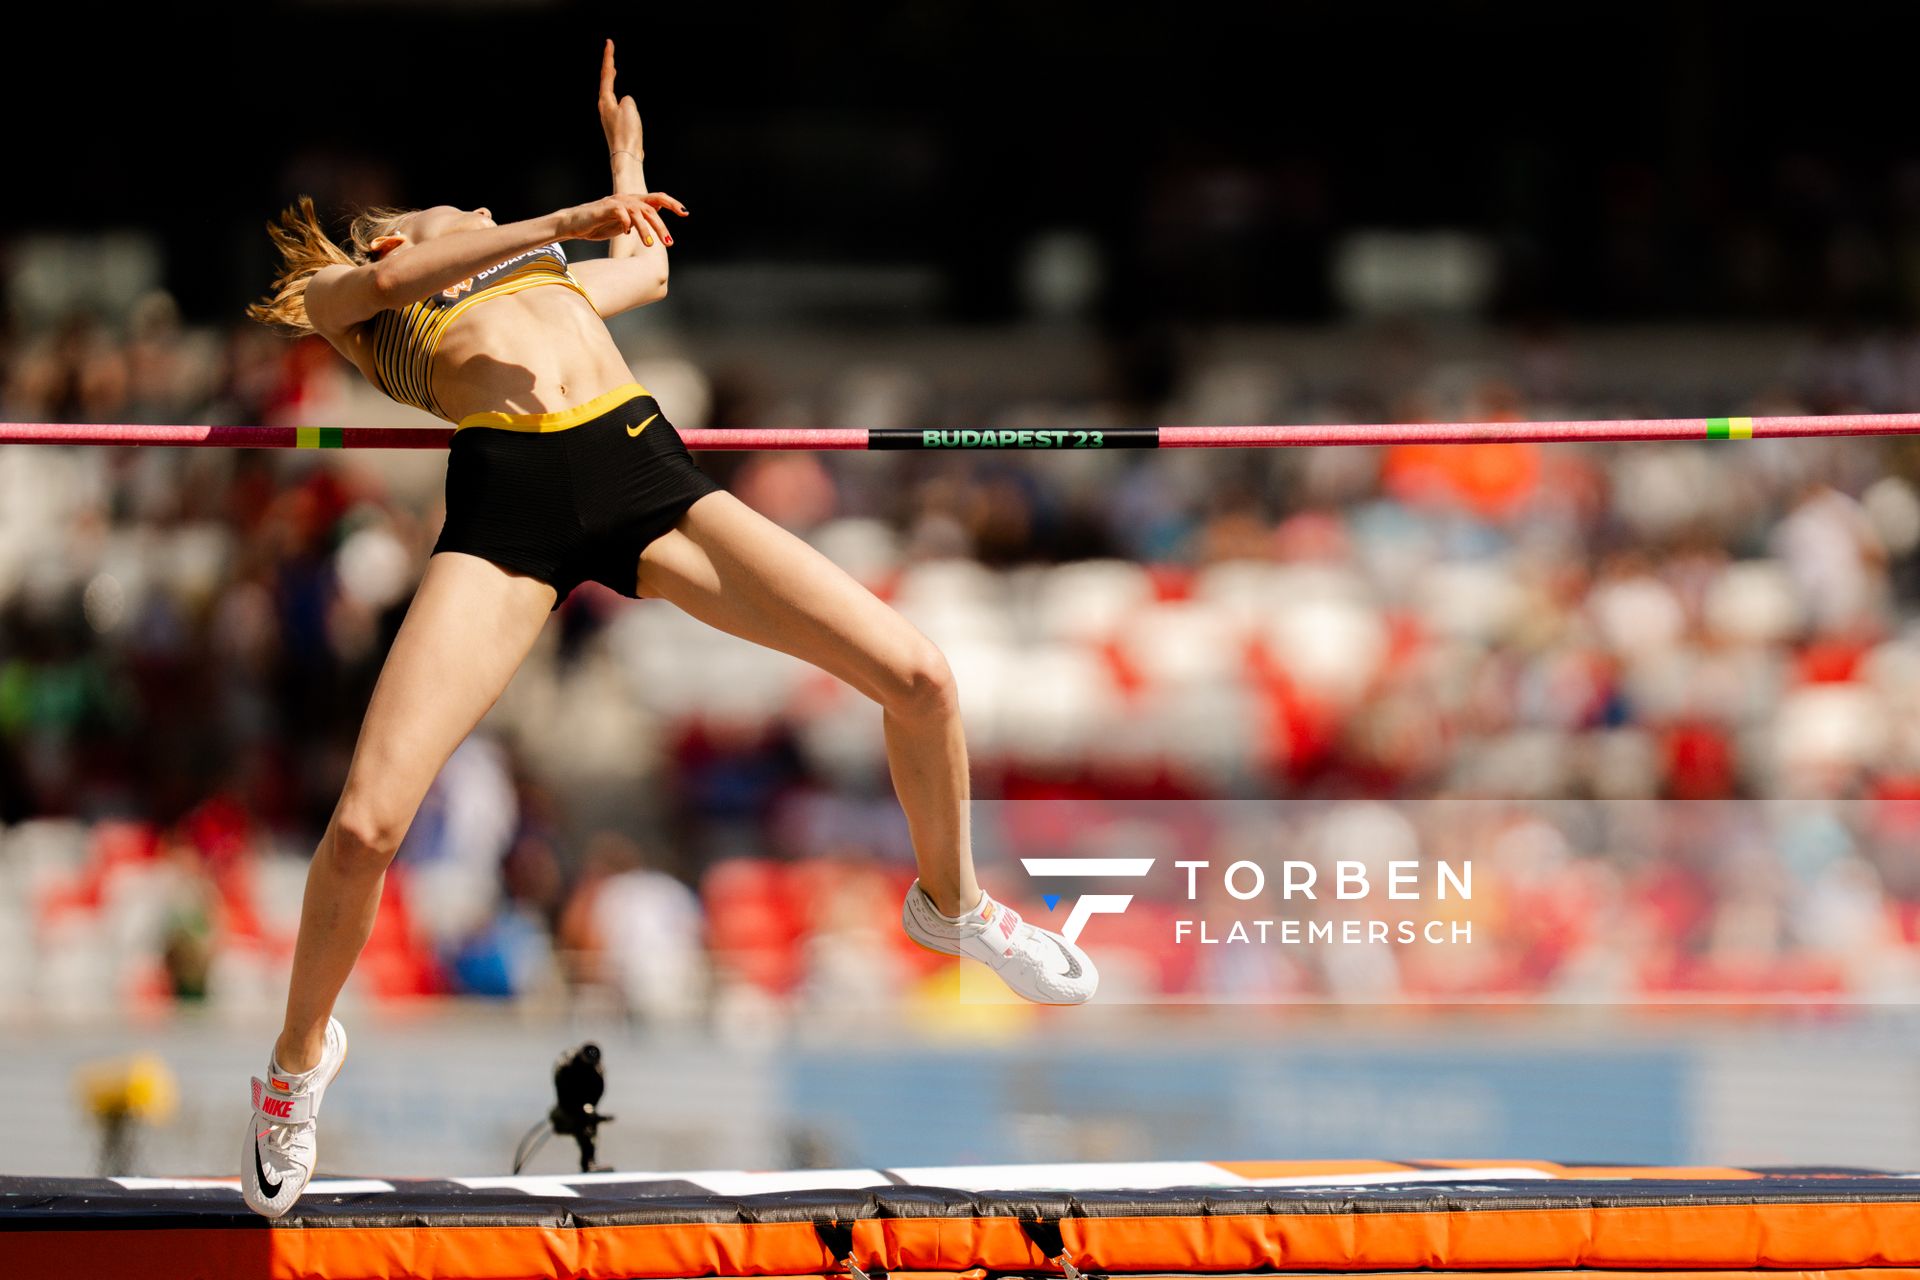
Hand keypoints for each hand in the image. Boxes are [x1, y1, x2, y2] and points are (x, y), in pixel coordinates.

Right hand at [558, 193, 684, 246]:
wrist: (575, 223)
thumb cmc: (600, 225)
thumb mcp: (624, 224)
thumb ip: (639, 220)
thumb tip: (656, 219)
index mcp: (634, 202)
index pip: (658, 199)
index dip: (672, 204)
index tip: (685, 213)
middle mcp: (627, 199)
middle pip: (651, 209)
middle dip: (661, 227)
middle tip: (668, 243)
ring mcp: (617, 202)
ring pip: (638, 212)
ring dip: (646, 229)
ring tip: (650, 244)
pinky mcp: (606, 208)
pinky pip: (621, 214)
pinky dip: (626, 223)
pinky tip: (626, 233)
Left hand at [599, 39, 642, 158]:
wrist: (626, 155)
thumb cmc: (627, 133)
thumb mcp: (630, 108)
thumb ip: (627, 99)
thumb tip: (626, 102)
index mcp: (605, 100)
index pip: (606, 74)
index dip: (608, 57)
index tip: (609, 44)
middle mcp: (604, 107)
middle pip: (605, 81)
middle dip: (608, 66)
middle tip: (609, 51)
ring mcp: (610, 116)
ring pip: (610, 91)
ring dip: (610, 79)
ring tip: (612, 69)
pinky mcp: (617, 123)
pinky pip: (617, 102)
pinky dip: (617, 92)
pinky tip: (621, 96)